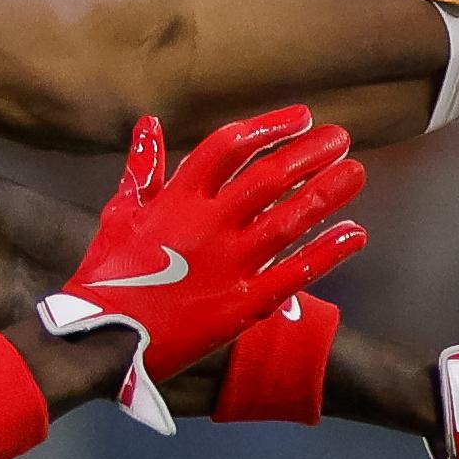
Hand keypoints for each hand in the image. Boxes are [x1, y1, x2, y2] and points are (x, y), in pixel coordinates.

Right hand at [35, 105, 368, 430]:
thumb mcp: (119, 213)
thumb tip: (149, 124)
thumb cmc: (107, 277)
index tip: (302, 118)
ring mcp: (230, 265)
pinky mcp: (243, 305)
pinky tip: (354, 233)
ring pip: (289, 220)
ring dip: (327, 193)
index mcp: (178, 200)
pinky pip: (294, 273)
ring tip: (356, 172)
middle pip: (270, 178)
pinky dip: (328, 252)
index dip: (270, 128)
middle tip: (341, 138)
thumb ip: (142, 168)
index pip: (231, 147)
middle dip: (310, 153)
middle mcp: (209, 226)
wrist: (102, 339)